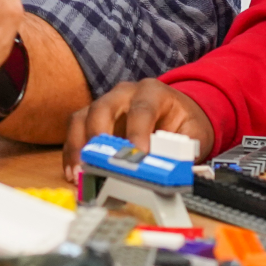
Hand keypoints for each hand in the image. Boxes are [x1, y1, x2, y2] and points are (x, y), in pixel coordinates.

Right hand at [63, 80, 214, 180]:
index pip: (142, 110)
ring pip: (83, 117)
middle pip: (103, 108)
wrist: (177, 114)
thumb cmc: (184, 123)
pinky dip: (73, 151)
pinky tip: (74, 171)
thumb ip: (181, 149)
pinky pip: (76, 130)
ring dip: (78, 147)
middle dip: (98, 138)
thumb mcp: (193, 134)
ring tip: (79, 173)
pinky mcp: (93, 118)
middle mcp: (124, 93)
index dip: (137, 133)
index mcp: (153, 92)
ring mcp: (105, 104)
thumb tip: (168, 169)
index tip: (136, 157)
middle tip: (99, 164)